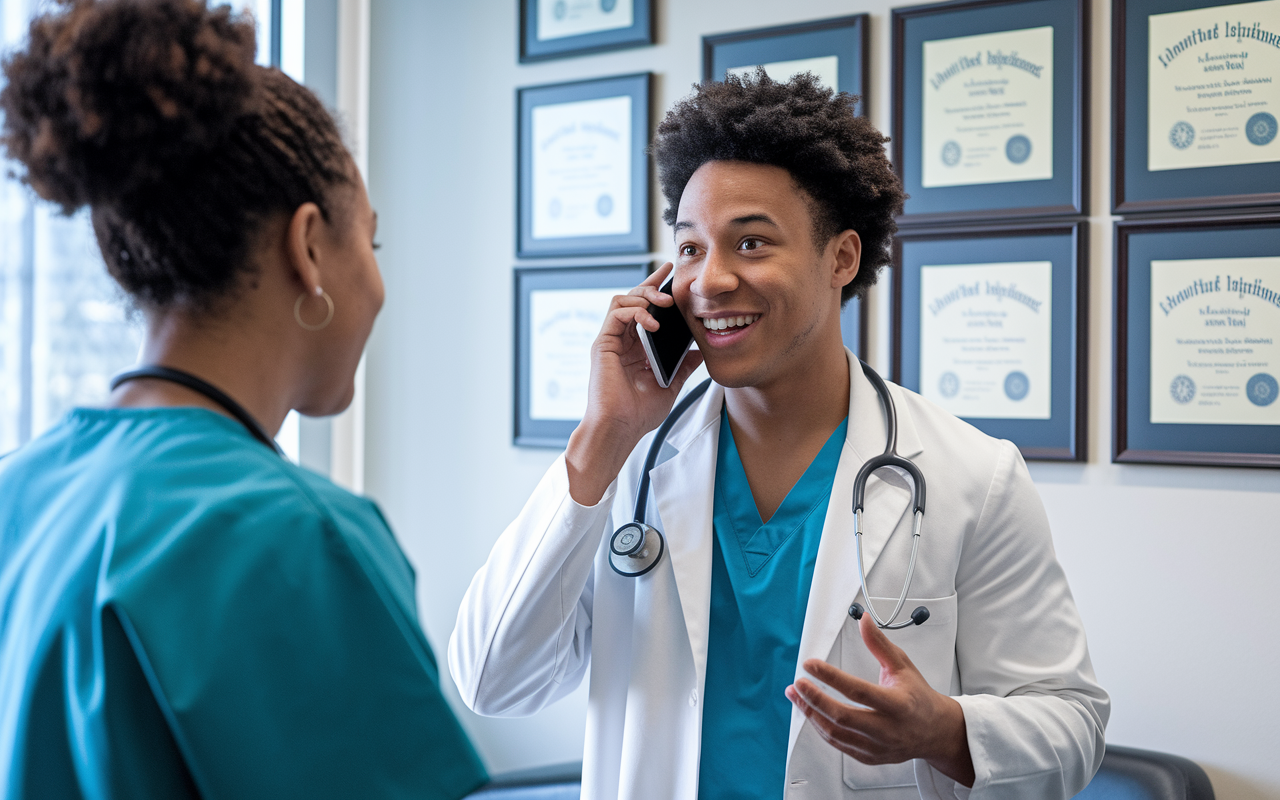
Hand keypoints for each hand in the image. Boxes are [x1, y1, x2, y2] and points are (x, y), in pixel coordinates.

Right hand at [565, 262, 703, 505]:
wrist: (621, 428)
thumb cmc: (640, 413)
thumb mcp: (671, 385)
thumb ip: (683, 366)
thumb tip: (700, 352)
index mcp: (636, 348)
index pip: (645, 311)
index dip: (656, 290)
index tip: (672, 276)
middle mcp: (622, 341)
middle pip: (632, 299)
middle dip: (651, 284)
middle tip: (669, 278)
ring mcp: (611, 341)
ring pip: (623, 300)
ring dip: (645, 295)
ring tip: (664, 303)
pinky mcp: (603, 344)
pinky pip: (617, 313)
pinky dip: (636, 312)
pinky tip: (652, 323)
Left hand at [785, 613, 974, 787]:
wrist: (935, 732)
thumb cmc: (918, 698)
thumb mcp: (903, 666)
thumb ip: (879, 644)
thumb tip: (863, 620)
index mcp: (898, 704)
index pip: (858, 691)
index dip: (831, 677)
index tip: (811, 664)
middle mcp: (887, 729)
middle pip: (843, 717)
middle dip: (815, 699)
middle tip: (798, 683)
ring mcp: (878, 746)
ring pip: (837, 734)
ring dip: (811, 714)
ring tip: (796, 696)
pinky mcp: (870, 757)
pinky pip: (839, 744)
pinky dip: (821, 728)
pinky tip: (811, 713)